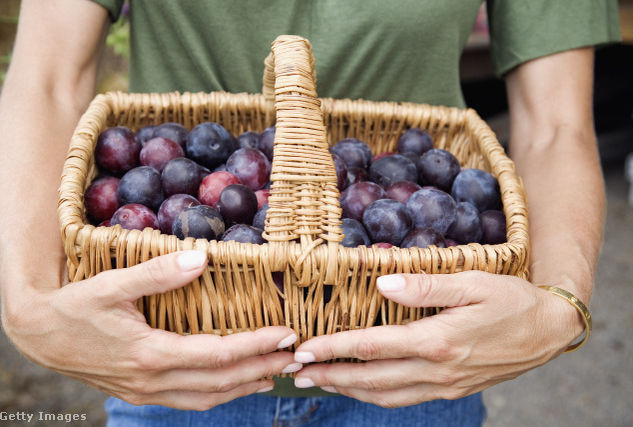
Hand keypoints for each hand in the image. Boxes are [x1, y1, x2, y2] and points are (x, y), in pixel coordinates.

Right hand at [1, 251, 299, 409]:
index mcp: (150, 353)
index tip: (286, 334)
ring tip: (274, 373)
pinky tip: (234, 384)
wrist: (38, 336)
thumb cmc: (74, 307)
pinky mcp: (141, 393)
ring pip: (207, 399)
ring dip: (244, 387)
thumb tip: (201, 259)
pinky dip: (218, 394)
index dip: (256, 345)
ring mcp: (146, 392)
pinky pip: (189, 401)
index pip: (218, 355)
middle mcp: (152, 381)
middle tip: (293, 356)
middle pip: (220, 382)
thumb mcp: (112, 284)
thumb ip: (157, 274)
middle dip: (261, 369)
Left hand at [292, 271, 581, 407]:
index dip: (334, 348)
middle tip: (296, 373)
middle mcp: (437, 370)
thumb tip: (382, 283)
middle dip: (329, 376)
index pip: (372, 346)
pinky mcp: (451, 389)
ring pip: (385, 395)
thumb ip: (426, 286)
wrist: (548, 332)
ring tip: (318, 383)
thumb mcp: (472, 282)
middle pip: (370, 378)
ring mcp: (444, 385)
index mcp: (438, 341)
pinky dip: (375, 396)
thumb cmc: (511, 300)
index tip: (304, 350)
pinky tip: (361, 388)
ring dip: (348, 390)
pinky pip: (405, 398)